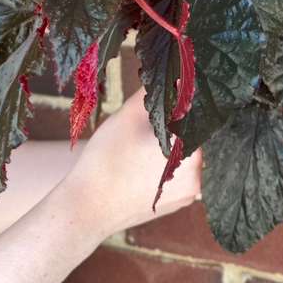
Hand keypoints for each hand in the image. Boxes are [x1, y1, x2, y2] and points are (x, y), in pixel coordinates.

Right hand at [63, 90, 201, 239]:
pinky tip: (140, 163)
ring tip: (138, 146)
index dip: (178, 102)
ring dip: (168, 145)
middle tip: (144, 125)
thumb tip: (170, 73)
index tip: (162, 97)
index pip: (193, 114)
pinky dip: (163, 165)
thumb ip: (152, 92)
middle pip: (190, 135)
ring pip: (184, 154)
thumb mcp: (127, 115)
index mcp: (189, 148)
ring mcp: (188, 193)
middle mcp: (196, 174)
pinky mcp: (176, 204)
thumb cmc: (106, 160)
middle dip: (171, 125)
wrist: (85, 209)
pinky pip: (177, 174)